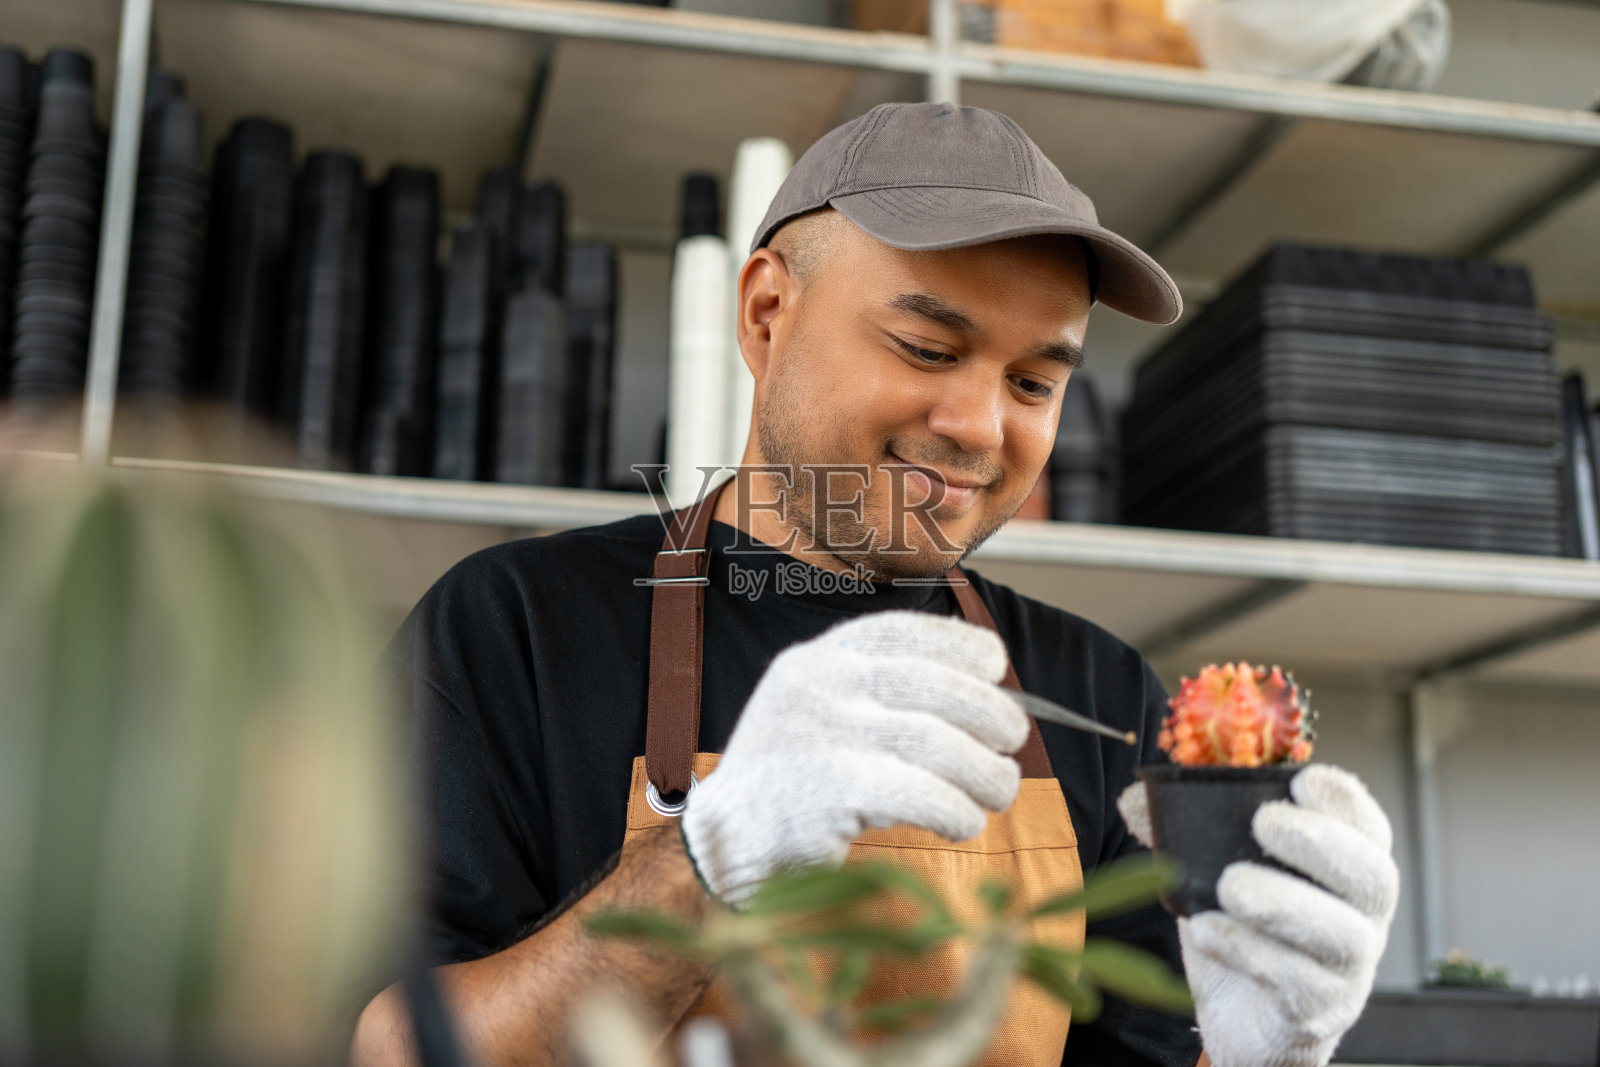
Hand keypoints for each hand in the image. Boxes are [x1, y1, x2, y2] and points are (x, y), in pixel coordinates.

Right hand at [682, 610, 1028, 906]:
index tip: (995, 667)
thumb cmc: (796, 775)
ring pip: (936, 743)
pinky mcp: (828, 793)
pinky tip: (964, 822)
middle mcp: (819, 685)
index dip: (961, 644)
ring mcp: (822, 736)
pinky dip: (956, 810)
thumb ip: (881, 690)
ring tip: (999, 790)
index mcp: (820, 658)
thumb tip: (986, 694)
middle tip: (1010, 742)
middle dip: (989, 712)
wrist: (726, 837)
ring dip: (984, 771)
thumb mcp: (823, 707)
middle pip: (932, 686)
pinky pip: (920, 795)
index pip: (903, 631)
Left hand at [1117, 766, 1399, 1066]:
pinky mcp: (1316, 1012)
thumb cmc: (1243, 928)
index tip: (1302, 779)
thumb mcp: (1215, 874)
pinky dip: (1250, 952)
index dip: (1345, 801)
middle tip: (1265, 822)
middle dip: (1322, 843)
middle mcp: (1362, 919)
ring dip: (1285, 903)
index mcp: (1346, 872)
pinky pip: (1298, 984)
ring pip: (1345, 937)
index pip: (1369, 829)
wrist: (1242, 1019)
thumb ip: (1185, 833)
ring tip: (1230, 885)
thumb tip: (1136, 799)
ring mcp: (1346, 971)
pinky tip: (1207, 932)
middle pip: (1374, 878)